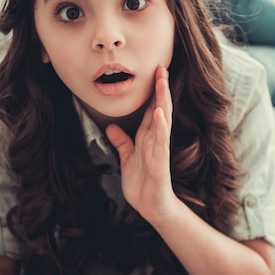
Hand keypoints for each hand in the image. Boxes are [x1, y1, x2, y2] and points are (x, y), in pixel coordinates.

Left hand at [106, 66, 174, 224]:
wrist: (151, 208)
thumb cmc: (143, 184)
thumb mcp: (127, 158)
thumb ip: (122, 142)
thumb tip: (112, 127)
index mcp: (147, 138)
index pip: (150, 110)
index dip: (152, 92)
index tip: (153, 72)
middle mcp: (155, 140)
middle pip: (158, 109)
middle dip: (160, 88)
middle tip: (161, 67)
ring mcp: (159, 150)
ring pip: (162, 120)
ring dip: (162, 100)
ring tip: (162, 81)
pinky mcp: (160, 162)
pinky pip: (160, 142)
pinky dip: (160, 127)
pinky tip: (159, 113)